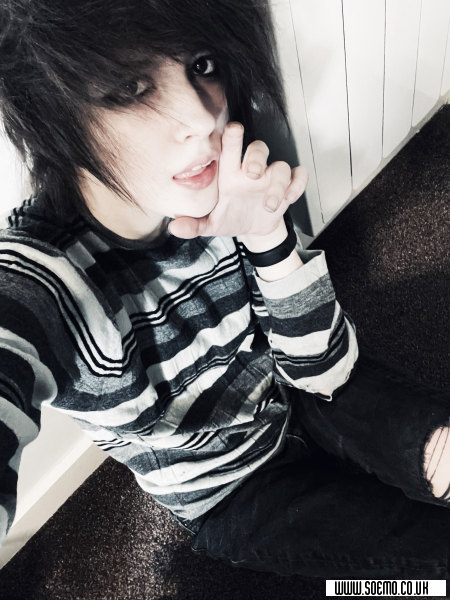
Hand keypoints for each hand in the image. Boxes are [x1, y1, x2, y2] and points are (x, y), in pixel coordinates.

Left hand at [168, 122, 307, 238]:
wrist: (253, 230)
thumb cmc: (230, 218)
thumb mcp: (211, 224)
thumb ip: (194, 225)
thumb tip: (175, 228)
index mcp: (230, 174)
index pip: (231, 148)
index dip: (233, 137)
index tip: (233, 129)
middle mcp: (251, 172)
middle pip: (259, 149)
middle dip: (256, 157)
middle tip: (252, 174)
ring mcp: (270, 178)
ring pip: (280, 166)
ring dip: (277, 184)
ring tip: (269, 204)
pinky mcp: (287, 187)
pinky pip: (298, 177)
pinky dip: (297, 184)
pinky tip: (289, 197)